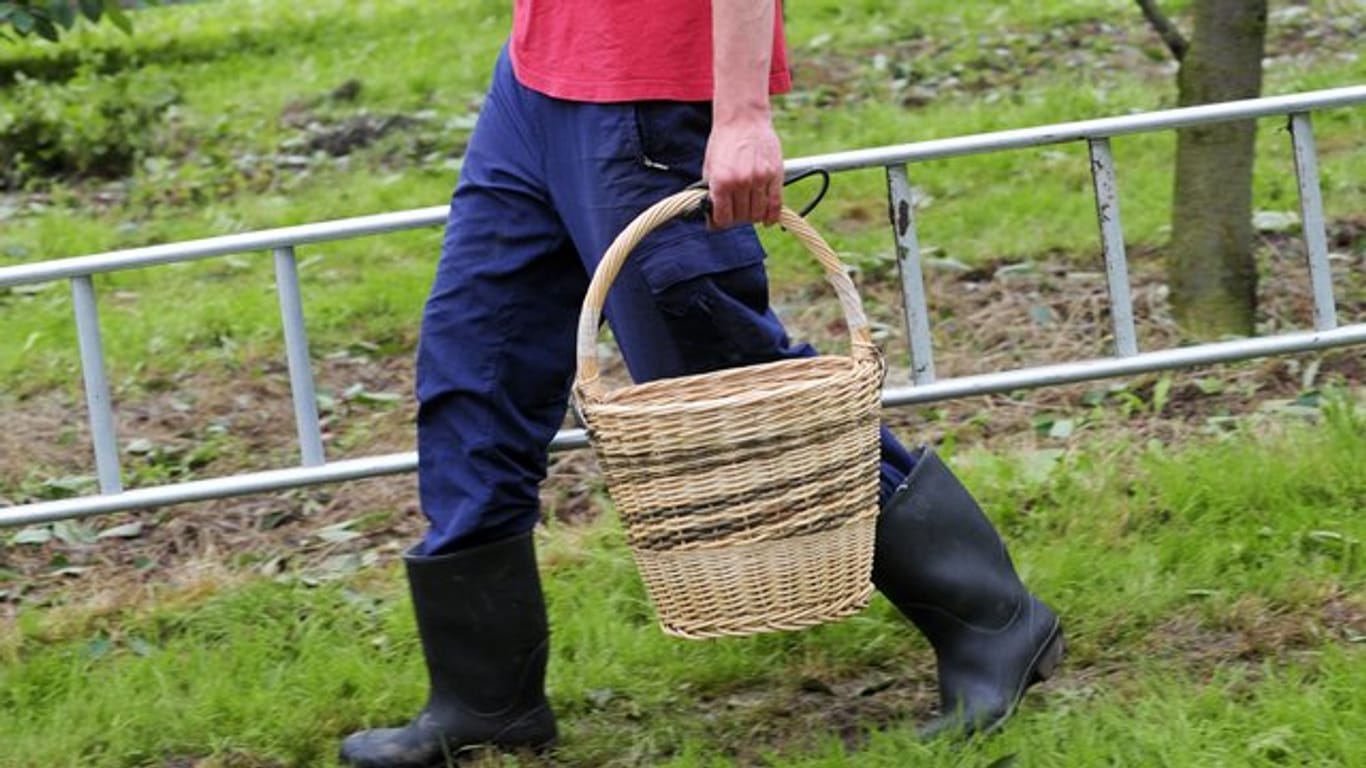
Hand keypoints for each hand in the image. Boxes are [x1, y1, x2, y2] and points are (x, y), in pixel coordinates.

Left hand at [702, 114, 782, 228]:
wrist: (743, 119)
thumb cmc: (723, 142)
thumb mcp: (709, 167)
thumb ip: (710, 192)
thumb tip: (711, 215)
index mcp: (721, 181)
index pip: (723, 218)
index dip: (720, 222)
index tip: (720, 221)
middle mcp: (741, 182)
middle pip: (741, 217)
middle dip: (736, 218)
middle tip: (735, 212)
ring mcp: (760, 179)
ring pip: (758, 214)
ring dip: (752, 217)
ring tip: (748, 210)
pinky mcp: (775, 175)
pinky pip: (776, 204)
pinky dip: (772, 217)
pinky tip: (767, 220)